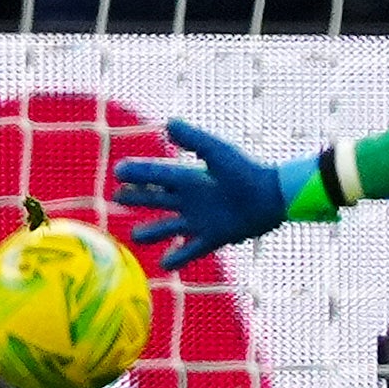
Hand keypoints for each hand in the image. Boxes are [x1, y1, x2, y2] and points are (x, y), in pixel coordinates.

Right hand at [110, 120, 306, 272]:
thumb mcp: (217, 152)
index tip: (118, 171)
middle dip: (137, 198)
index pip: (157, 175)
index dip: (138, 173)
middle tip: (116, 197)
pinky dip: (178, 257)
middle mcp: (192, 198)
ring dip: (153, 231)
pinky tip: (164, 264)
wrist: (272, 197)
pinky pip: (191, 249)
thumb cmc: (245, 171)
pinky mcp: (214, 237)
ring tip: (135, 236)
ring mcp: (201, 219)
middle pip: (157, 198)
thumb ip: (193, 139)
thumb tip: (167, 123)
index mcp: (190, 177)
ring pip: (170, 226)